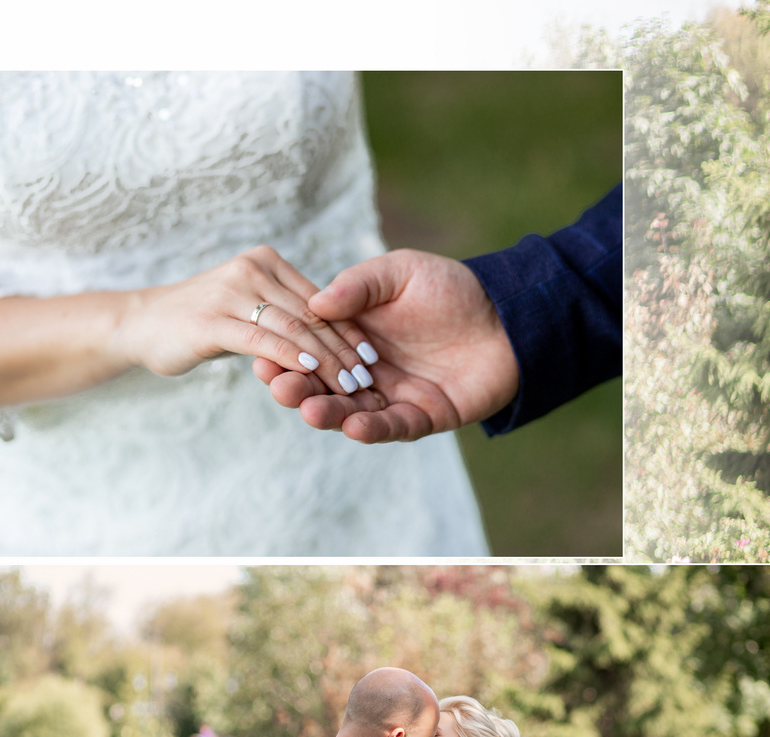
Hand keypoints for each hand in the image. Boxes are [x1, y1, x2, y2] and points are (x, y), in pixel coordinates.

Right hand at [114, 247, 384, 395]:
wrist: (139, 323)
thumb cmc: (201, 320)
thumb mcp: (248, 308)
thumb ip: (284, 313)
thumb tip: (331, 335)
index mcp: (267, 263)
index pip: (320, 300)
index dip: (350, 331)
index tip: (373, 359)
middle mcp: (252, 270)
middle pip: (312, 314)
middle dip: (344, 349)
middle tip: (369, 379)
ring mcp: (231, 292)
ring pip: (294, 328)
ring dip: (327, 360)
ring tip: (351, 385)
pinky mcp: (213, 320)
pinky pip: (263, 339)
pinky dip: (292, 356)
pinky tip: (312, 372)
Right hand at [255, 249, 517, 444]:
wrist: (507, 314)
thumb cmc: (452, 288)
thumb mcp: (399, 274)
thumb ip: (360, 286)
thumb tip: (317, 302)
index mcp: (352, 336)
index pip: (309, 350)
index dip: (285, 356)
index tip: (262, 358)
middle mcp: (366, 371)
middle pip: (323, 385)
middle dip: (299, 388)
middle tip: (279, 386)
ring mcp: (393, 396)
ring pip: (352, 411)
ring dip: (329, 412)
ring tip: (309, 409)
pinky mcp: (424, 416)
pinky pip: (394, 427)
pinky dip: (373, 429)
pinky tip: (353, 426)